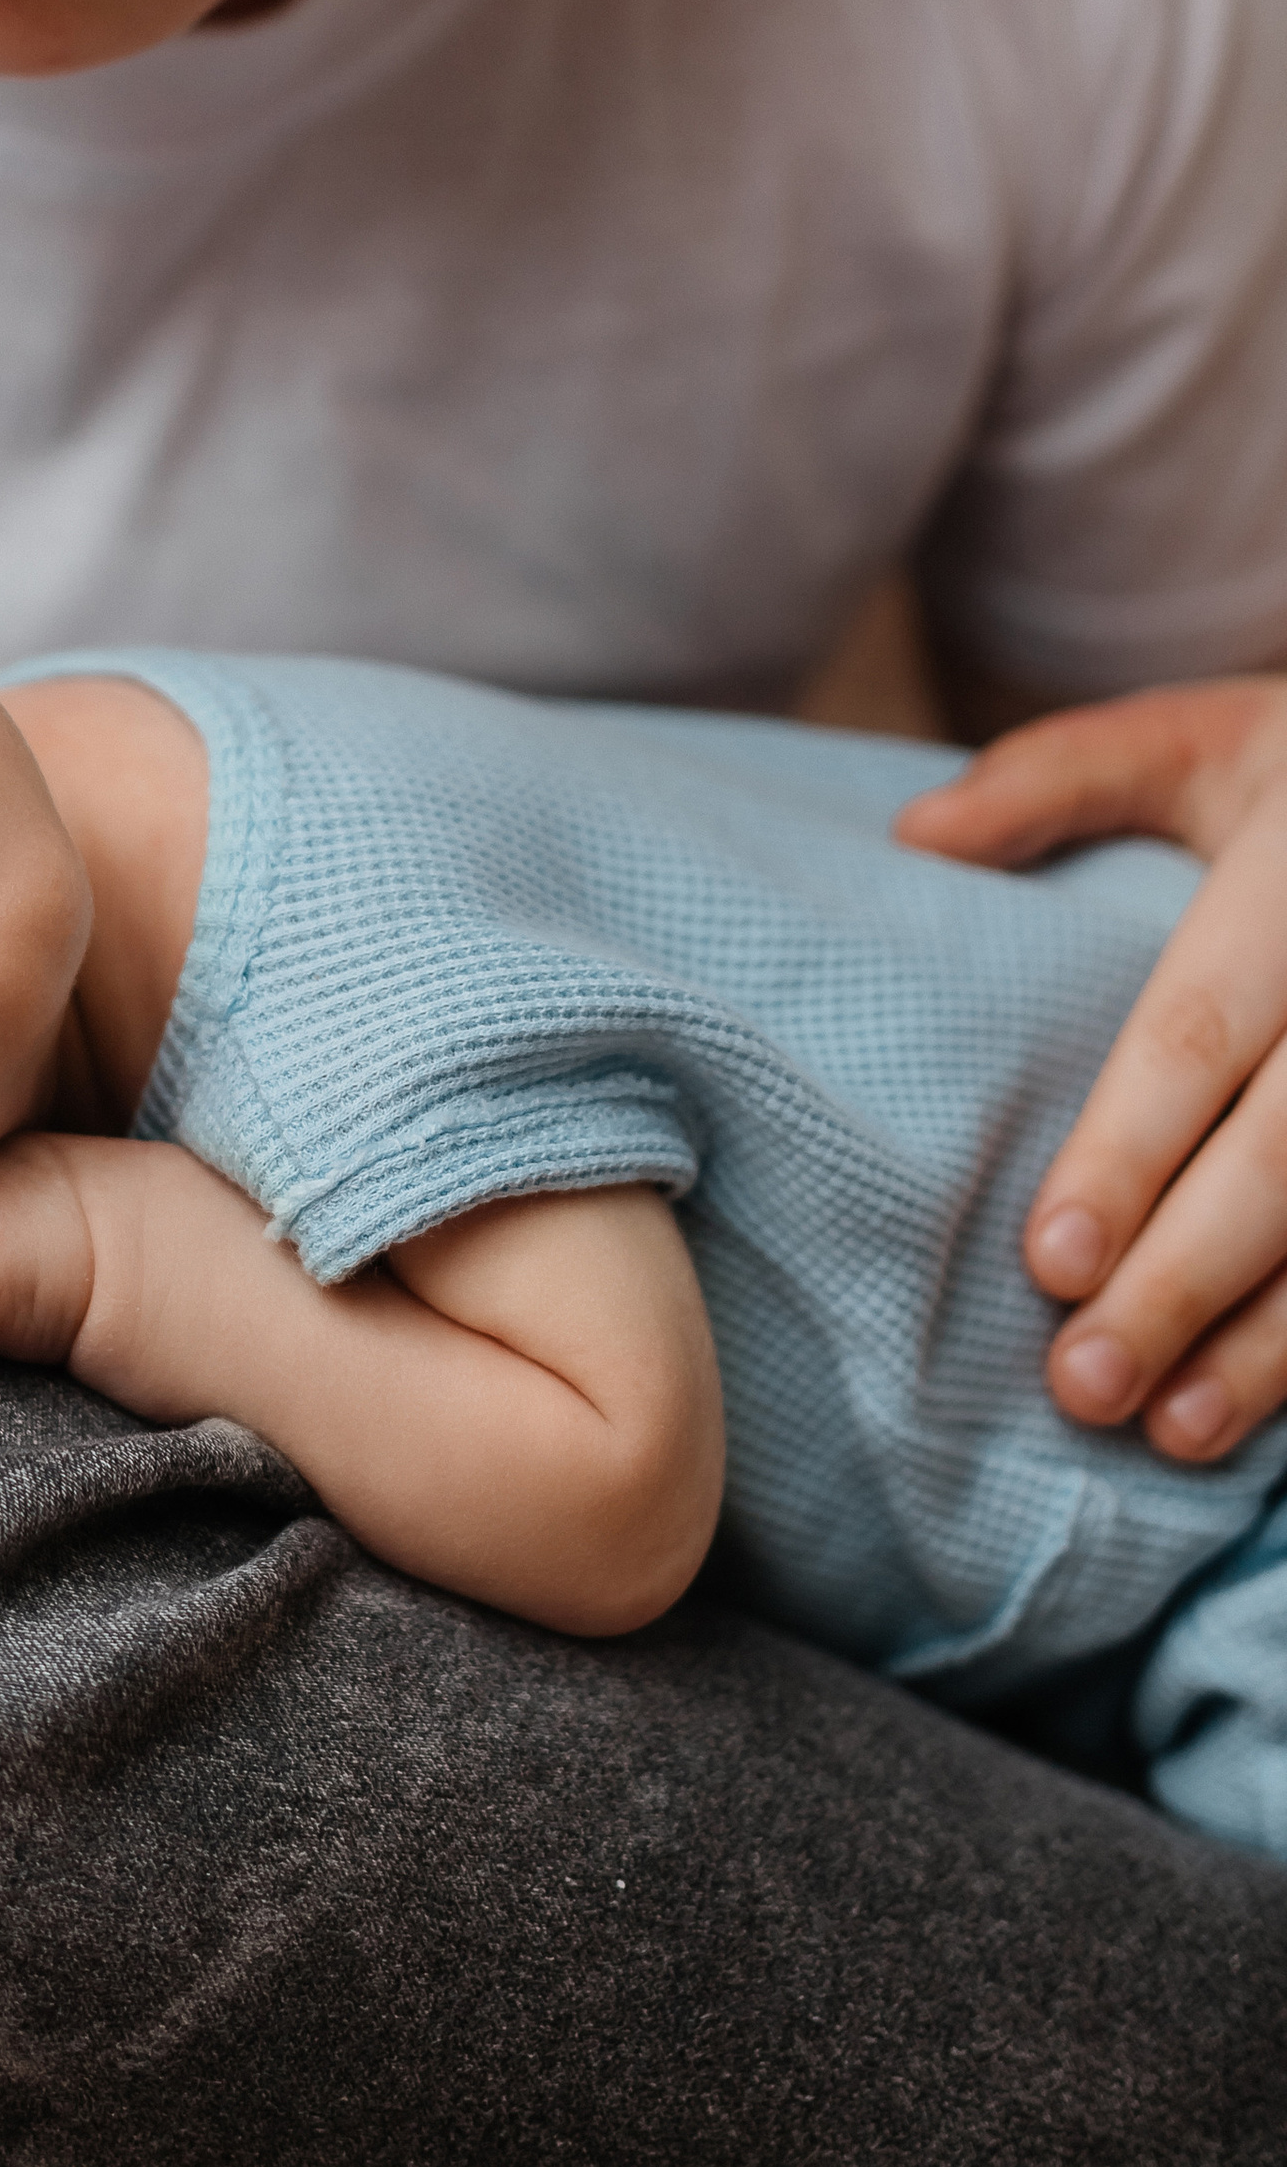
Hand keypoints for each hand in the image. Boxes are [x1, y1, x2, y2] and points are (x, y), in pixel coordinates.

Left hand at [895, 680, 1286, 1458]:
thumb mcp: (1201, 736)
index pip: (1205, 1033)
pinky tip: (1268, 1412)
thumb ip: (1061, 777)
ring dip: (1276, 1342)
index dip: (1132, 1152)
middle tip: (1081, 1382)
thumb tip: (915, 836)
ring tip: (1172, 1430)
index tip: (1049, 1259)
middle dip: (1185, 1280)